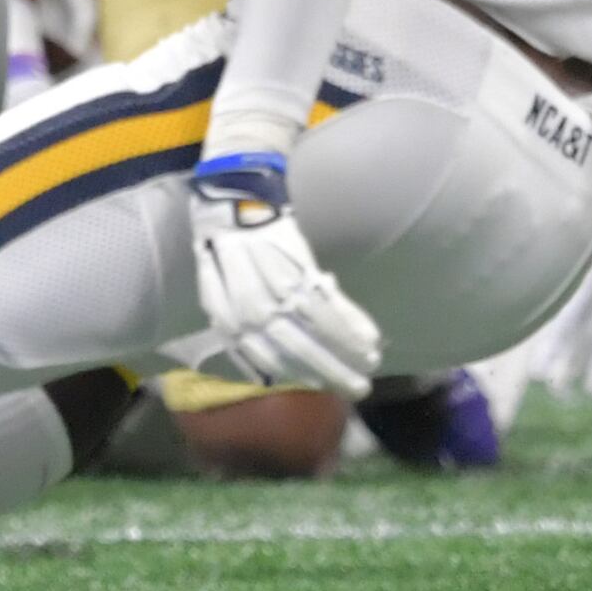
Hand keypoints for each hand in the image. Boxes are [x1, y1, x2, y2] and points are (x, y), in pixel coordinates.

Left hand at [186, 154, 380, 398]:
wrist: (236, 201)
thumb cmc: (226, 250)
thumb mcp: (219, 293)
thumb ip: (239, 328)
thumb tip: (267, 362)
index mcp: (228, 321)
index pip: (268, 362)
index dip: (300, 376)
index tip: (323, 387)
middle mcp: (251, 313)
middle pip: (298, 354)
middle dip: (332, 374)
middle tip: (358, 389)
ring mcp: (278, 293)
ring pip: (319, 334)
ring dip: (349, 352)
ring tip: (372, 363)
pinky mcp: (299, 271)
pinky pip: (330, 308)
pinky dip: (352, 325)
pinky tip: (370, 337)